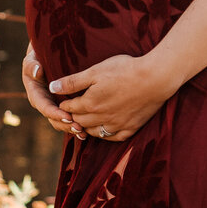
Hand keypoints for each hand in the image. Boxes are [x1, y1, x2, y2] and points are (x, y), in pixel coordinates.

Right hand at [22, 43, 86, 139]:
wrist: (48, 55)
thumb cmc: (39, 55)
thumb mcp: (33, 58)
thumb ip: (32, 64)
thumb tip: (37, 71)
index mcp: (35, 93)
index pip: (43, 106)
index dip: (54, 112)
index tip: (67, 116)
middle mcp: (44, 102)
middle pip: (53, 118)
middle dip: (65, 124)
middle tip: (78, 127)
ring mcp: (53, 105)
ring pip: (60, 121)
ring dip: (71, 128)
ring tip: (83, 132)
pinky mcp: (63, 106)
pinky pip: (68, 118)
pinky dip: (76, 125)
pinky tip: (86, 132)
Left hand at [48, 51, 170, 140]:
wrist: (155, 78)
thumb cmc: (125, 70)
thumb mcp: (96, 71)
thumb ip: (73, 81)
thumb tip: (52, 88)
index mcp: (90, 103)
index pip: (69, 108)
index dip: (64, 104)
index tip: (63, 101)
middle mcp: (100, 118)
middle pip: (79, 122)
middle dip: (72, 117)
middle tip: (70, 113)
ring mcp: (116, 125)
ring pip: (94, 132)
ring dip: (86, 127)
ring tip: (84, 120)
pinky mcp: (130, 128)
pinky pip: (112, 137)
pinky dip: (104, 134)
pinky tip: (104, 129)